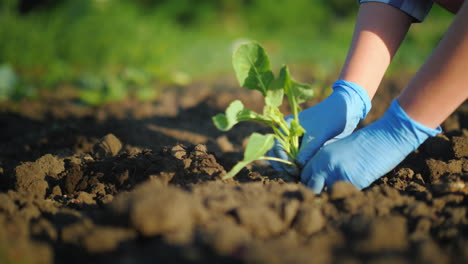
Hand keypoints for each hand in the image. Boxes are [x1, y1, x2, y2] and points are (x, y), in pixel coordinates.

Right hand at [268, 79, 371, 172]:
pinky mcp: (307, 149)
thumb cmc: (330, 117)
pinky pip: (298, 162)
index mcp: (287, 127)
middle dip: (284, 167)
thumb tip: (297, 165)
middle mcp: (289, 136)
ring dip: (290, 170)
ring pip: (288, 160)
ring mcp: (298, 143)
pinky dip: (299, 169)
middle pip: (279, 155)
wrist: (346, 112)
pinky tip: (304, 175)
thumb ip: (308, 149)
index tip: (293, 169)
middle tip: (295, 177)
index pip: (277, 146)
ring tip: (300, 178)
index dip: (282, 159)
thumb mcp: (318, 133)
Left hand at [301, 99, 440, 192]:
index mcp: (320, 155)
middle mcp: (324, 164)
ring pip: (324, 194)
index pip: (304, 176)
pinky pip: (344, 195)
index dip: (310, 183)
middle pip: (310, 187)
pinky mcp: (351, 181)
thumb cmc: (365, 143)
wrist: (385, 137)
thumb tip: (321, 180)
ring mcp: (336, 173)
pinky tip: (355, 188)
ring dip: (330, 196)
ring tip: (340, 193)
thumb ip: (326, 162)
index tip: (318, 187)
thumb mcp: (339, 149)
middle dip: (316, 193)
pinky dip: (348, 195)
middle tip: (327, 194)